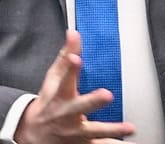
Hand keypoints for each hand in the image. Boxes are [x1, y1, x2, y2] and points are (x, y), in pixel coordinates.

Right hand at [14, 30, 135, 143]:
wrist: (34, 134)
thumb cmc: (49, 102)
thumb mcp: (53, 79)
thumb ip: (65, 56)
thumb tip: (73, 32)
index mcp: (59, 94)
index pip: (64, 78)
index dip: (70, 67)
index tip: (75, 58)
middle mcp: (67, 113)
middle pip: (79, 106)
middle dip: (92, 101)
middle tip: (107, 95)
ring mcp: (75, 131)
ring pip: (94, 131)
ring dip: (112, 129)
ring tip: (130, 127)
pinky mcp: (84, 143)